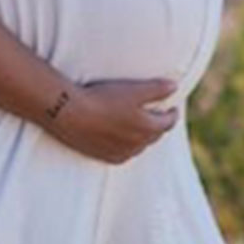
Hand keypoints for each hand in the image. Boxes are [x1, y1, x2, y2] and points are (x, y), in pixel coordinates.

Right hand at [54, 77, 179, 163]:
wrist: (69, 114)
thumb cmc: (102, 98)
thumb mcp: (133, 90)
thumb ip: (157, 89)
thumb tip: (174, 86)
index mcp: (147, 128)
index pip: (168, 123)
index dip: (171, 114)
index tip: (171, 108)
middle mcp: (137, 144)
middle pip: (154, 135)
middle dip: (157, 125)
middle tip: (155, 114)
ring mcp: (121, 153)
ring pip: (139, 146)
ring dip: (141, 136)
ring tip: (137, 124)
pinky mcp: (105, 157)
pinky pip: (123, 153)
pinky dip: (126, 145)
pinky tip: (120, 137)